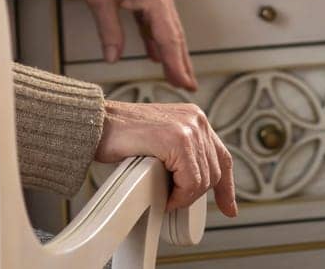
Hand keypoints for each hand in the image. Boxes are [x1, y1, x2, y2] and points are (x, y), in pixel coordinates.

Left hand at [76, 0, 196, 89]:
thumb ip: (109, 29)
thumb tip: (113, 57)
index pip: (169, 38)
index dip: (177, 63)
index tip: (184, 84)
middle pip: (174, 34)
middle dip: (181, 61)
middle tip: (188, 86)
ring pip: (166, 28)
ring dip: (171, 52)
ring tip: (176, 75)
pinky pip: (154, 20)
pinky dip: (156, 38)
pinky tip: (154, 53)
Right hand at [95, 99, 237, 216]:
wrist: (96, 124)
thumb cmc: (120, 135)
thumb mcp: (161, 140)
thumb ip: (183, 154)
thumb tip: (196, 184)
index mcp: (193, 117)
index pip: (222, 156)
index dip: (227, 186)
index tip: (228, 206)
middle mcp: (195, 119)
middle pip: (214, 173)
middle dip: (193, 193)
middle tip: (171, 198)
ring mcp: (188, 127)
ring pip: (203, 180)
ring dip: (182, 195)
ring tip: (162, 194)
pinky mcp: (178, 139)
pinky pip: (190, 181)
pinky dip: (177, 195)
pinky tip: (162, 194)